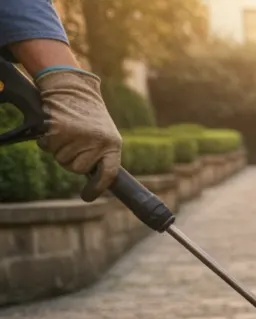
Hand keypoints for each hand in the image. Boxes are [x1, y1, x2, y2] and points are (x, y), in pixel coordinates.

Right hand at [34, 68, 120, 199]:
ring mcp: (79, 137)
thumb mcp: (104, 134)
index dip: (97, 188)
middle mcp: (98, 142)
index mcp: (113, 144)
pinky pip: (48, 148)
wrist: (73, 89)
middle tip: (73, 144)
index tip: (87, 197)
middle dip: (71, 161)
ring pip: (61, 159)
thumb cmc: (89, 115)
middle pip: (77, 169)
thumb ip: (102, 155)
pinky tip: (54, 129)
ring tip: (67, 133)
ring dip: (59, 150)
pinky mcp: (59, 130)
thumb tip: (98, 181)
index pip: (108, 173)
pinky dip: (47, 142)